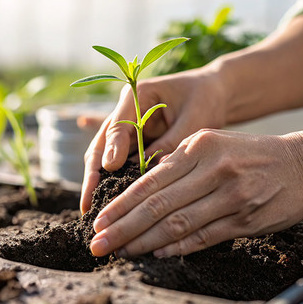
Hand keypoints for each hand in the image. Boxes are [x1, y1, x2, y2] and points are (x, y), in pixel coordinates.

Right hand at [80, 68, 227, 212]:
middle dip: (93, 174)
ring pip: (106, 158)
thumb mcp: (193, 118)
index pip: (118, 124)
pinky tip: (112, 207)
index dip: (112, 147)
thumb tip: (149, 173)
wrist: (215, 94)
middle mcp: (126, 113)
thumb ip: (170, 142)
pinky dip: (116, 185)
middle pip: (102, 144)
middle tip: (88, 202)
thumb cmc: (206, 100)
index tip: (110, 168)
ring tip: (93, 209)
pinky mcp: (135, 145)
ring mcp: (128, 130)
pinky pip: (122, 166)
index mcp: (137, 95)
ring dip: (100, 184)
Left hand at [88, 129, 302, 256]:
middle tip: (97, 244)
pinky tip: (156, 253)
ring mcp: (231, 196)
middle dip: (122, 228)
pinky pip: (203, 237)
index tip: (98, 221)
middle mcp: (213, 169)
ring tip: (120, 252)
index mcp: (199, 146)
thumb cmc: (254, 154)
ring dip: (143, 242)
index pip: (149, 181)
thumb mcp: (215, 143)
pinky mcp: (246, 219)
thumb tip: (140, 193)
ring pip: (176, 224)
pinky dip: (177, 247)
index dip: (120, 205)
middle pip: (157, 205)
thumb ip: (179, 163)